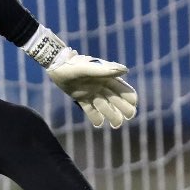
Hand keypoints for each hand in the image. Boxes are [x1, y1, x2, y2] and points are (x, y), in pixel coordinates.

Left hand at [23, 25, 137, 128]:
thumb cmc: (73, 64)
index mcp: (107, 77)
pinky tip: (99, 124)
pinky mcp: (81, 98)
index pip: (124, 90)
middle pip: (117, 100)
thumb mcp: (88, 68)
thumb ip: (105, 70)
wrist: (56, 65)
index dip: (130, 98)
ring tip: (115, 125)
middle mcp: (102, 86)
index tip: (132, 106)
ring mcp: (92, 92)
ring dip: (111, 115)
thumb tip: (125, 70)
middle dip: (123, 110)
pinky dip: (95, 117)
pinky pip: (90, 110)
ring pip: (105, 106)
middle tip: (126, 118)